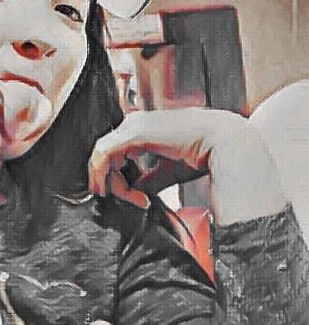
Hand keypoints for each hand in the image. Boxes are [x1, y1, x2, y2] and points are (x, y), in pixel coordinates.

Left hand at [89, 108, 286, 223]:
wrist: (224, 141)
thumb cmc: (204, 152)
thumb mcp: (169, 170)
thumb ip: (150, 179)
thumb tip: (136, 192)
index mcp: (142, 129)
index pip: (113, 153)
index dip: (116, 179)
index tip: (135, 199)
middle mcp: (135, 123)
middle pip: (104, 154)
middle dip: (108, 181)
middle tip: (126, 201)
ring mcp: (133, 125)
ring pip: (100, 154)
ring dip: (107, 180)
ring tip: (129, 198)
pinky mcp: (135, 132)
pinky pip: (105, 154)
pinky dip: (105, 173)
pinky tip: (118, 189)